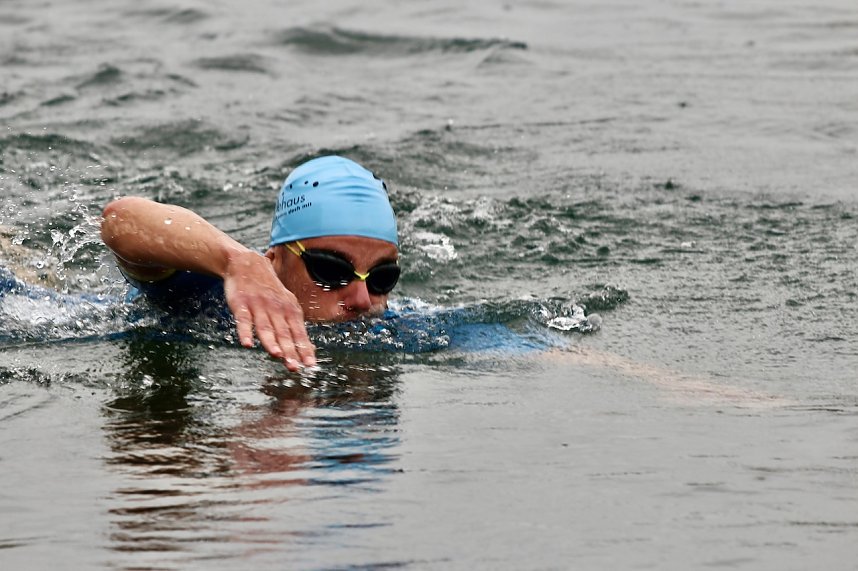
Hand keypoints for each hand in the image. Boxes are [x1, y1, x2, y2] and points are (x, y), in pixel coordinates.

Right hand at [222, 250, 315, 370]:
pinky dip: (245, 332)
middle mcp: (276, 309)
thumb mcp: (287, 305)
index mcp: (290, 310)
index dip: (304, 349)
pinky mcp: (241, 304)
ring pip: (266, 327)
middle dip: (290, 351)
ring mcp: (259, 306)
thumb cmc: (270, 290)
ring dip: (271, 342)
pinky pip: (243, 320)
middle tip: (295, 367)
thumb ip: (296, 328)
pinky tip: (247, 343)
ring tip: (276, 355)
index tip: (310, 365)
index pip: (299, 333)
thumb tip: (310, 351)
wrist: (248, 264)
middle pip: (283, 333)